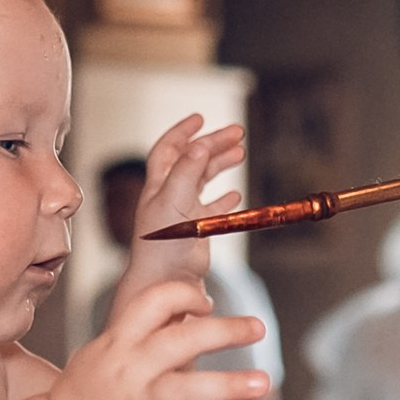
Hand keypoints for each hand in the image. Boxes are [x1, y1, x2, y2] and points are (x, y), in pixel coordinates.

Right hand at [48, 276, 267, 399]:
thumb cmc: (87, 394)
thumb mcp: (103, 353)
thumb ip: (142, 332)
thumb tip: (188, 306)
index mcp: (118, 341)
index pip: (154, 302)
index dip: (185, 296)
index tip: (209, 304)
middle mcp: (129, 369)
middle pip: (181, 340)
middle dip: (225, 331)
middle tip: (258, 328)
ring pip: (188, 390)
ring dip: (229, 384)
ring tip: (264, 382)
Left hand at [114, 114, 246, 302]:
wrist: (165, 280)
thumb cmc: (162, 245)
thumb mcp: (174, 200)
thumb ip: (187, 171)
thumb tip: (199, 144)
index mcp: (160, 184)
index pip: (169, 149)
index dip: (183, 131)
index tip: (201, 118)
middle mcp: (169, 194)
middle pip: (192, 160)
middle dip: (213, 144)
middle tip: (237, 133)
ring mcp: (183, 212)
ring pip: (203, 180)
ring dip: (220, 165)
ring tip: (240, 154)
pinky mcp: (196, 231)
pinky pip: (211, 209)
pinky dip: (224, 199)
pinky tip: (235, 195)